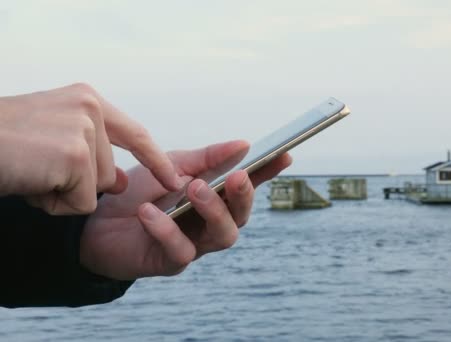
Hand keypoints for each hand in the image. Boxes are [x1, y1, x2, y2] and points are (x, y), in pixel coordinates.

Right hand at [0, 83, 180, 214]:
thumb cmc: (2, 145)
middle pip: (109, 173)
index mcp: (86, 100)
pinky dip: (54, 205)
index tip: (175, 178)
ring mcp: (84, 128)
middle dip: (75, 186)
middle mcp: (90, 107)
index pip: (134, 134)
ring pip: (96, 190)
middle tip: (36, 169)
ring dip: (61, 194)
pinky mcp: (75, 154)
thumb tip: (120, 183)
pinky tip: (30, 184)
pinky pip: (81, 203)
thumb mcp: (53, 143)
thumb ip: (90, 156)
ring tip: (30, 173)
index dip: (156, 160)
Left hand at [80, 140, 291, 279]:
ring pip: (222, 236)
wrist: (93, 220)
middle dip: (243, 196)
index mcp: (214, 198)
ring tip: (194, 189)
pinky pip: (180, 250)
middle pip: (241, 217)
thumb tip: (244, 144)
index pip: (246, 187)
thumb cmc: (138, 192)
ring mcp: (193, 245)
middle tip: (236, 176)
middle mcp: (209, 224)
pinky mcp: (168, 262)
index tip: (284, 155)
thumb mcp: (171, 166)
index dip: (267, 174)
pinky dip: (166, 229)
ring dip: (213, 211)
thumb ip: (206, 158)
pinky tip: (149, 212)